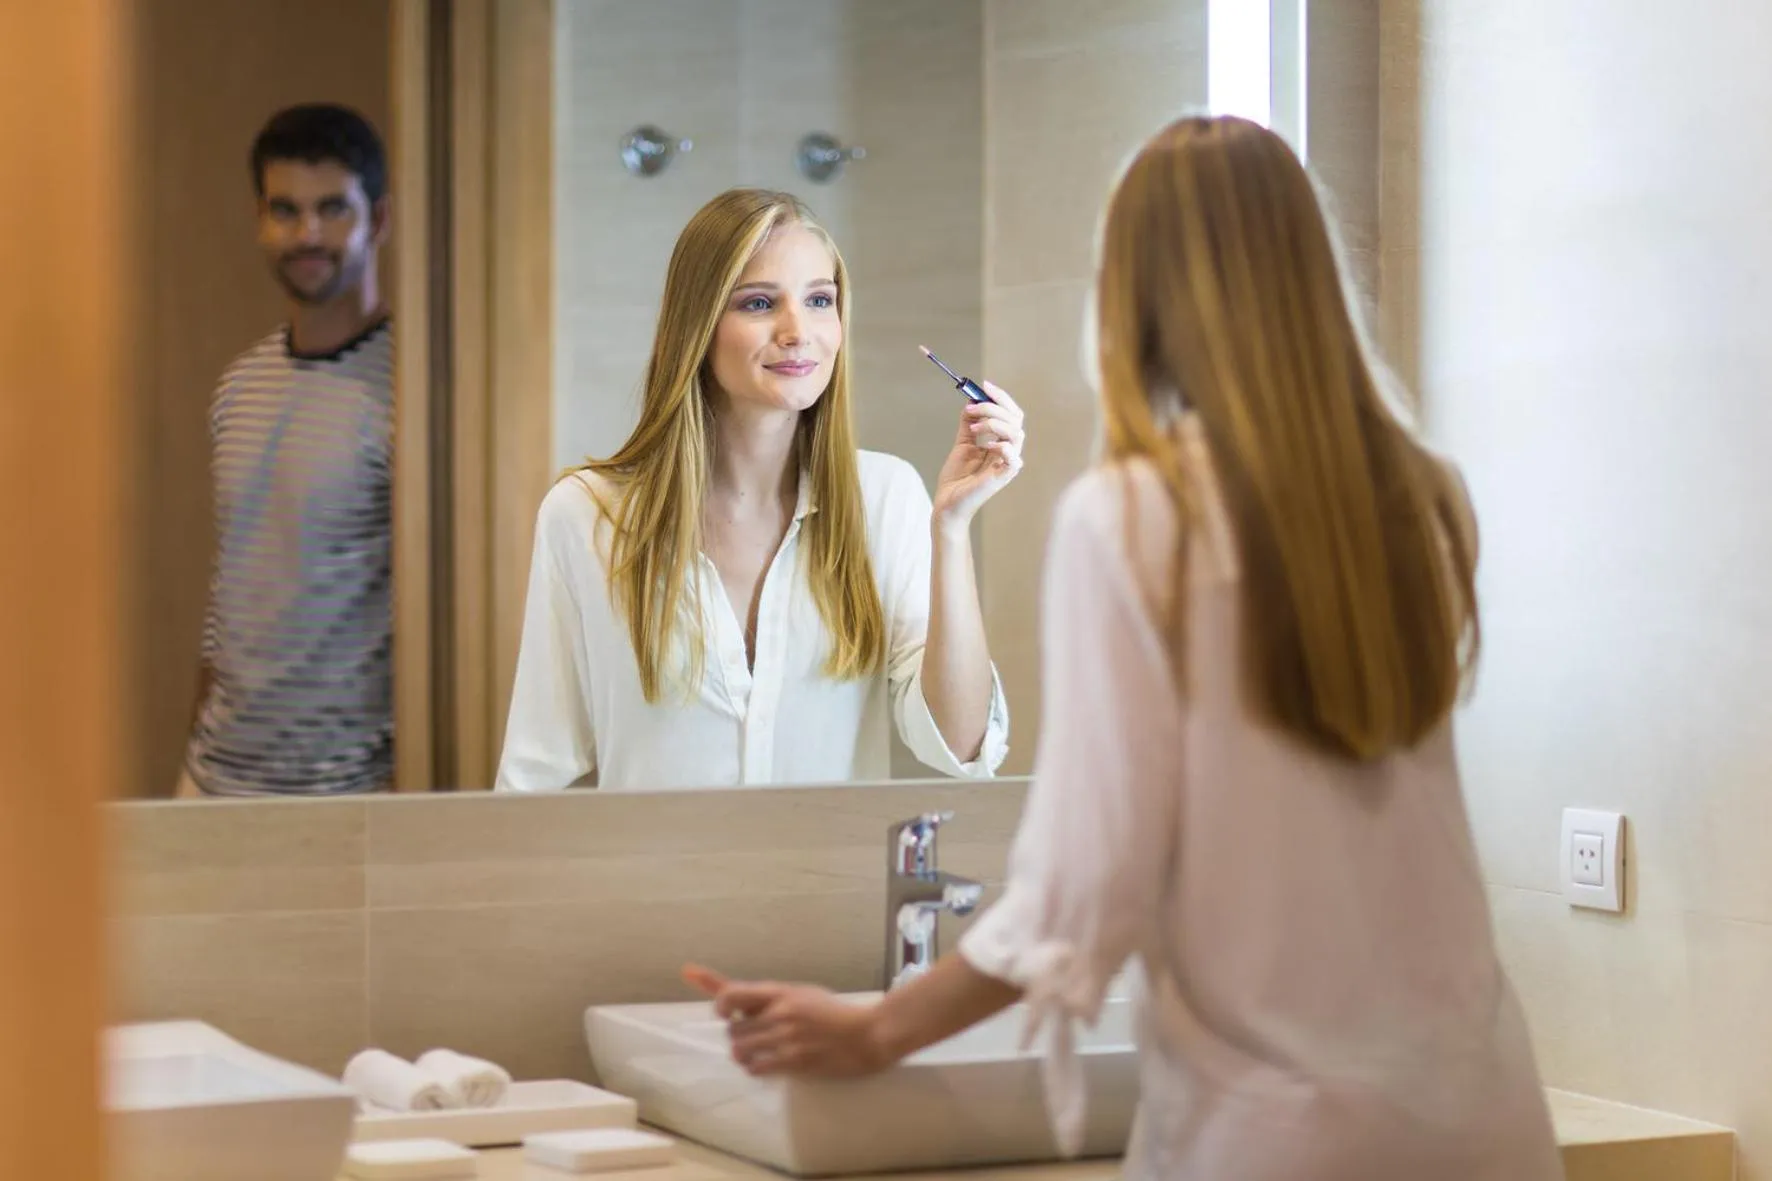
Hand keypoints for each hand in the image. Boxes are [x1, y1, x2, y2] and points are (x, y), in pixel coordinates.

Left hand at [681, 964, 887, 1078]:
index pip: (733, 993)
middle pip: (733, 1029)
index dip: (719, 1003)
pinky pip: (757, 1067)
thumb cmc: (834, 1013)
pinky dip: (755, 1067)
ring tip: (753, 1054)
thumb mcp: (804, 994)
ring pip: (741, 1049)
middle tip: (750, 1039)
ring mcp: (787, 1038)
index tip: (723, 1012)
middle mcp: (780, 1012)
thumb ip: (775, 998)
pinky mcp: (794, 1061)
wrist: (867, 1034)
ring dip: (743, 1054)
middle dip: (737, 1036)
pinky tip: (764, 1065)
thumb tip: (742, 1003)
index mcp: (782, 992)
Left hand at [932, 382, 1025, 528]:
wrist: (947, 501)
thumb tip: (971, 399)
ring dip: (994, 423)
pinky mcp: (1003, 477)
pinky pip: (1014, 457)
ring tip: (973, 429)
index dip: (1001, 398)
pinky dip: (1001, 445)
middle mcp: (1008, 451)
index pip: (1011, 413)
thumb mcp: (963, 442)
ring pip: (1016, 433)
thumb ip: (969, 423)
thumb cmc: (956, 477)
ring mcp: (1007, 464)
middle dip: (994, 407)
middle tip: (971, 408)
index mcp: (1001, 442)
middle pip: (1015, 419)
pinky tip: (985, 445)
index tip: (984, 385)